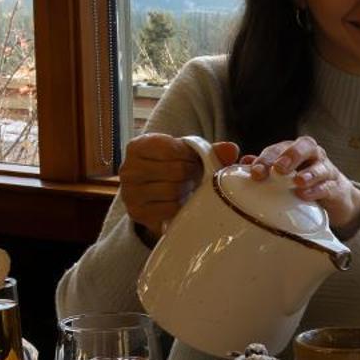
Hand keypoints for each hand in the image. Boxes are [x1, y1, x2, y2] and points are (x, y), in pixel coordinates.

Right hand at [119, 134, 238, 238]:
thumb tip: (232, 149)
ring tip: (187, 189)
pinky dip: (180, 207)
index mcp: (138, 147)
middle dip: (191, 174)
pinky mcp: (138, 213)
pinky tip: (182, 203)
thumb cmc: (174, 169)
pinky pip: (168, 209)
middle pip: (174, 170)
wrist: (157, 197)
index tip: (194, 161)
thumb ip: (211, 150)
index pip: (171, 148)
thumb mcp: (189, 155)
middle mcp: (128, 169)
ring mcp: (130, 192)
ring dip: (186, 191)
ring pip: (172, 190)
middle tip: (194, 177)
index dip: (190, 156)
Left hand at [244, 136, 359, 237]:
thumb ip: (263, 167)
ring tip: (297, 182)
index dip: (266, 159)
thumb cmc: (300, 181)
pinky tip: (305, 195)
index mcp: (293, 149)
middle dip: (291, 156)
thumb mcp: (280, 175)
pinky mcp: (335, 187)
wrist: (333, 195)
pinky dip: (316, 190)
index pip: (278, 149)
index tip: (257, 173)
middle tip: (279, 169)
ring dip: (308, 174)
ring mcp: (325, 169)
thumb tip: (243, 162)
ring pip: (319, 166)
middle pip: (304, 146)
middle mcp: (311, 155)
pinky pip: (327, 186)